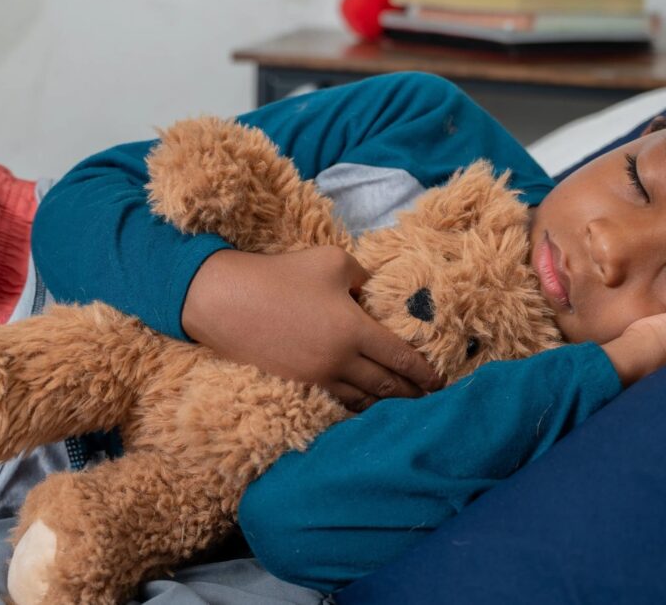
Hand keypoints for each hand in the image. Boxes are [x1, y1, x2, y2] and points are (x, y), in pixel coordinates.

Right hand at [182, 247, 442, 409]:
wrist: (226, 301)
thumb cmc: (282, 275)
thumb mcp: (333, 261)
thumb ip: (364, 277)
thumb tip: (372, 295)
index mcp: (354, 330)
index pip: (400, 358)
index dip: (423, 372)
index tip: (439, 380)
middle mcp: (340, 361)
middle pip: (385, 385)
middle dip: (410, 393)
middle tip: (428, 397)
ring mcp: (316, 377)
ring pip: (361, 398)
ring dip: (385, 403)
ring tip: (400, 402)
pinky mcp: (296, 383)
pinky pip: (336, 400)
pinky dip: (356, 404)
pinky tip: (363, 402)